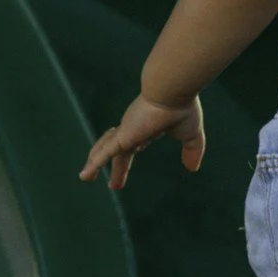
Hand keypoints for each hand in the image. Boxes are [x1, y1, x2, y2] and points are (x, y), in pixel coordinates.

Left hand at [80, 94, 203, 189]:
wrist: (172, 91)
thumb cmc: (182, 108)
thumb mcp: (190, 135)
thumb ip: (192, 151)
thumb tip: (192, 168)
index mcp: (148, 127)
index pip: (136, 144)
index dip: (131, 156)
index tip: (126, 167)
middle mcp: (134, 128)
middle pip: (119, 150)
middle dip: (117, 167)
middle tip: (114, 184)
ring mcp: (126, 131)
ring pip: (105, 149)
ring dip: (95, 163)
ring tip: (85, 177)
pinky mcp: (123, 136)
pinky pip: (104, 153)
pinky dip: (95, 164)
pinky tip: (84, 175)